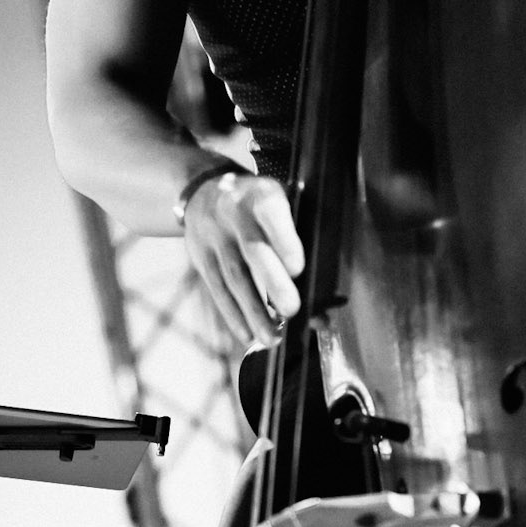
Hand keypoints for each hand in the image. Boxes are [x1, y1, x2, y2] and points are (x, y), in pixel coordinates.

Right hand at [183, 171, 304, 349]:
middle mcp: (235, 215)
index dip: (284, 241)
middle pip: (253, 251)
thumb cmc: (259, 205)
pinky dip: (232, 314)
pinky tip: (246, 334)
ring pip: (234, 277)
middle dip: (273, 283)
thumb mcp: (280, 202)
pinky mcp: (200, 257)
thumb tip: (324, 297)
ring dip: (253, 311)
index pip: (271, 214)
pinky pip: (217, 288)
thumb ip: (299, 237)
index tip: (298, 268)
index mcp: (262, 196)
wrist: (205, 188)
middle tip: (291, 310)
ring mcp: (215, 238)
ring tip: (271, 338)